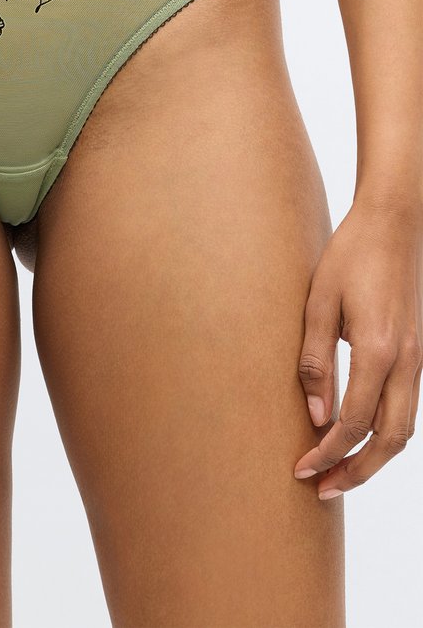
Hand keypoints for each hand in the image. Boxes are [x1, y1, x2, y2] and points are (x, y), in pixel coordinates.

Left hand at [294, 197, 422, 498]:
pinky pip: (407, 405)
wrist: (395, 221)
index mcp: (378, 350)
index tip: (301, 469)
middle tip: (322, 489)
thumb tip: (315, 417)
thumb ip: (314, 361)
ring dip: (375, 457)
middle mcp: (406, 360)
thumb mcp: (318, 302)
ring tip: (340, 472)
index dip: (327, 453)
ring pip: (405, 428)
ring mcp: (418, 357)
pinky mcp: (418, 350)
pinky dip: (386, 431)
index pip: (353, 423)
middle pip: (389, 440)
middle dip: (357, 471)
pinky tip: (359, 435)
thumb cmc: (351, 254)